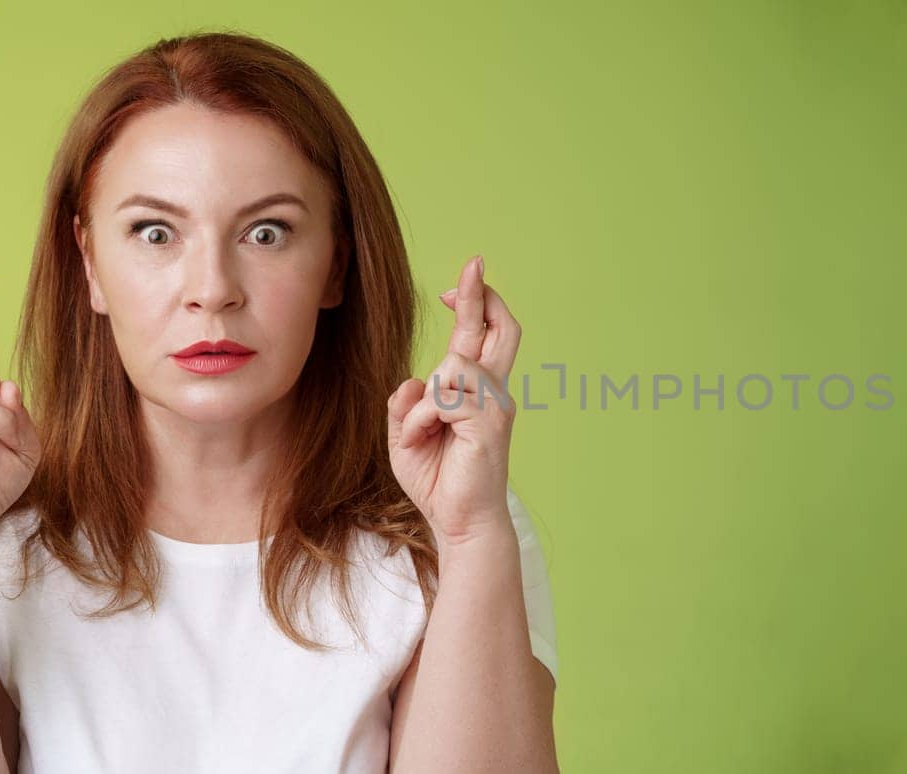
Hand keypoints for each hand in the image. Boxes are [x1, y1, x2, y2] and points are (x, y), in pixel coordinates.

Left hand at [386, 255, 521, 556]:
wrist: (460, 523)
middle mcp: (492, 393)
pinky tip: (424, 440)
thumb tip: (413, 380)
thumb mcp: (404, 436)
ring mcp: (495, 407)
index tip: (454, 288)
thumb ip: (404, 403)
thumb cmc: (438, 481)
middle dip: (484, 295)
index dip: (473, 304)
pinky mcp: (490, 423)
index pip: (482, 336)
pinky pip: (443, 398)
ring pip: (454, 366)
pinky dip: (421, 419)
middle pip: (502, 329)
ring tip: (421, 434)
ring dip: (423, 401)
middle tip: (474, 263)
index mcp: (475, 392)